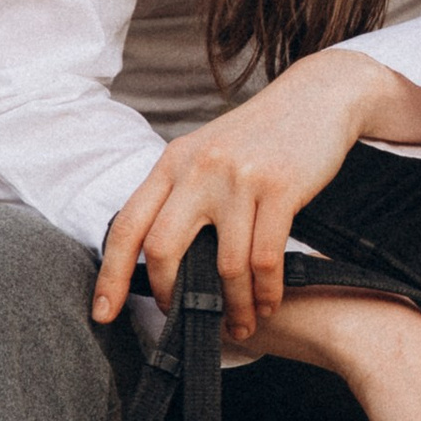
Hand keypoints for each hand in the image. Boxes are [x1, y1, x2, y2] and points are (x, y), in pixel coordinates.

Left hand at [92, 47, 420, 343]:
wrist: (318, 97)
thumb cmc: (261, 136)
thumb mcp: (208, 153)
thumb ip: (182, 194)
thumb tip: (161, 256)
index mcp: (172, 163)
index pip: (127, 225)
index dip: (111, 275)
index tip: (103, 314)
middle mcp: (198, 169)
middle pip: (163, 249)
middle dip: (171, 296)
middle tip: (184, 319)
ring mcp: (238, 178)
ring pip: (223, 265)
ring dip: (232, 306)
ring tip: (241, 324)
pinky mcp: (280, 187)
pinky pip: (265, 258)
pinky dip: (266, 291)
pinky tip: (268, 302)